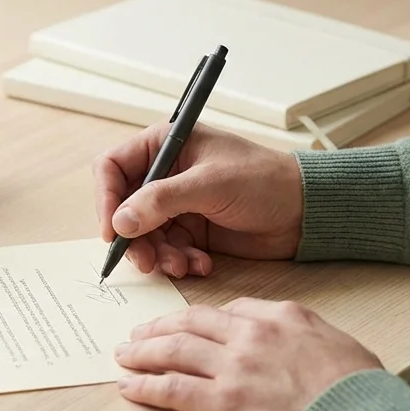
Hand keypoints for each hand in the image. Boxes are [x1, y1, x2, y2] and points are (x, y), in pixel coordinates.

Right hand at [93, 122, 302, 277]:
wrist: (303, 212)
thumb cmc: (264, 181)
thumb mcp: (210, 184)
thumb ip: (162, 200)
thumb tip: (120, 221)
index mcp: (165, 145)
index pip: (112, 168)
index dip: (106, 199)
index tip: (113, 231)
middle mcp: (165, 174)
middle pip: (122, 208)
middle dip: (134, 238)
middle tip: (147, 261)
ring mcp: (176, 204)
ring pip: (143, 235)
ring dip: (158, 255)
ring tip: (181, 265)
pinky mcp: (190, 231)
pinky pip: (167, 251)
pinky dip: (179, 261)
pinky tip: (201, 264)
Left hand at [114, 298, 382, 410]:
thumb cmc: (360, 392)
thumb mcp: (339, 345)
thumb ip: (307, 338)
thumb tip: (297, 345)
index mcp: (282, 316)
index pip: (230, 310)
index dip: (201, 319)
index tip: (188, 325)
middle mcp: (252, 335)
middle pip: (192, 323)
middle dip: (161, 327)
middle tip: (140, 332)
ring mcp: (234, 367)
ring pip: (174, 351)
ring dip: (143, 352)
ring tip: (125, 355)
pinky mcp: (223, 403)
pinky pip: (172, 389)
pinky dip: (145, 387)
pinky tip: (129, 388)